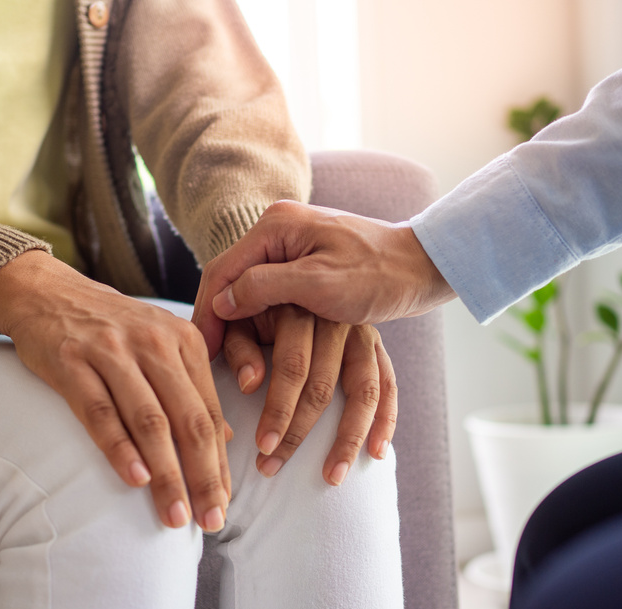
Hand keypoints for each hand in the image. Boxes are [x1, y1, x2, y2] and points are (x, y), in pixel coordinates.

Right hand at [0, 250, 230, 530]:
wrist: (49, 292)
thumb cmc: (113, 328)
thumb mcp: (162, 346)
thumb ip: (192, 388)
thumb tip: (225, 439)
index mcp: (186, 341)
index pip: (210, 411)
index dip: (220, 462)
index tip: (223, 503)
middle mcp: (155, 343)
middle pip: (188, 419)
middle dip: (202, 476)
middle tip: (209, 519)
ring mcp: (113, 351)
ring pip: (150, 420)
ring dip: (166, 473)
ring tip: (174, 515)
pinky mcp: (72, 361)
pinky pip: (99, 410)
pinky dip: (119, 447)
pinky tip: (135, 480)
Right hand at [192, 200, 455, 358]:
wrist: (423, 268)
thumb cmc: (378, 273)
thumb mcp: (319, 283)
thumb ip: (265, 287)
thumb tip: (221, 302)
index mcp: (276, 227)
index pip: (222, 271)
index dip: (207, 313)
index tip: (199, 349)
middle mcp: (280, 235)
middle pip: (234, 286)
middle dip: (224, 327)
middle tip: (212, 364)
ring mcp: (293, 253)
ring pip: (252, 298)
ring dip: (243, 332)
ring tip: (233, 368)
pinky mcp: (307, 271)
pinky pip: (274, 302)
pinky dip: (264, 328)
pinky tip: (257, 353)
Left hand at [220, 305, 397, 484]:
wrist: (294, 265)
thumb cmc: (253, 300)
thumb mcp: (239, 313)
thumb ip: (237, 343)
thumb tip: (251, 383)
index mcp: (299, 307)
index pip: (292, 366)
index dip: (277, 408)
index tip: (261, 445)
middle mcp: (336, 320)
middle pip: (323, 385)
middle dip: (298, 432)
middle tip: (272, 467)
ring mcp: (361, 333)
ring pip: (362, 390)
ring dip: (348, 437)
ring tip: (331, 477)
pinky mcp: (375, 343)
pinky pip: (388, 383)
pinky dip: (386, 419)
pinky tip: (377, 453)